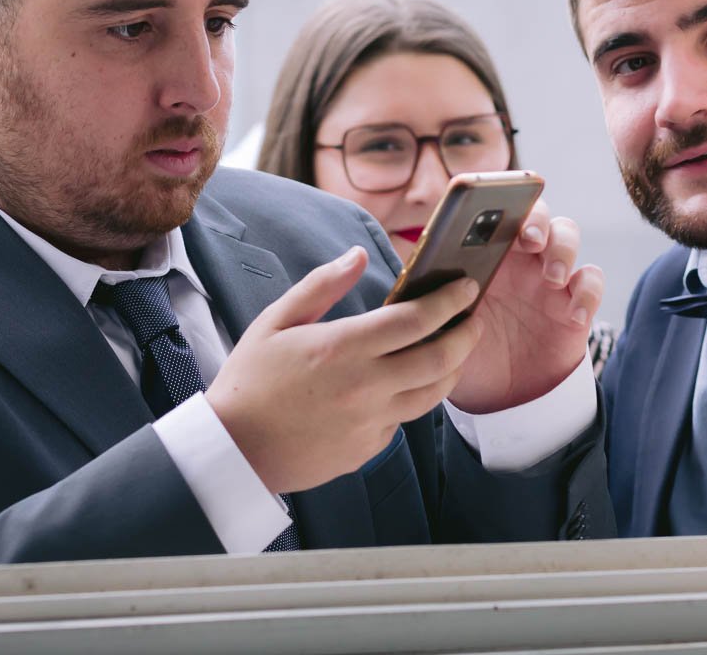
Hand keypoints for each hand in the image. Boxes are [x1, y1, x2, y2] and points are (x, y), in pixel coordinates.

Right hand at [206, 246, 484, 494]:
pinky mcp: (368, 449)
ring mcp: (370, 422)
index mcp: (343, 348)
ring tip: (456, 350)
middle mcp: (365, 386)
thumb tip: (357, 254)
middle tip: (474, 318)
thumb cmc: (250, 380)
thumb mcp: (276, 321)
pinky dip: (412, 398)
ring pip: (432, 394)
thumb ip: (322, 285)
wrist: (232, 451)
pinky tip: (407, 384)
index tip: (466, 287)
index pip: (416, 319)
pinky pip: (403, 420)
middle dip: (467, 334)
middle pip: (440, 359)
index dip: (449, 300)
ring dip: (453, 369)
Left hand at [448, 200, 603, 413]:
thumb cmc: (466, 350)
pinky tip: (573, 315)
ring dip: (563, 249)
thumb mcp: (443, 324)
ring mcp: (551, 278)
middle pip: (539, 215)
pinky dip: (588, 293)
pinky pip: (591, 282)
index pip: (496, 212)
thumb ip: (435, 297)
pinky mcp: (575, 304)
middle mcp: (521, 258)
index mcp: (486, 254)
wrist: (497, 396)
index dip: (501, 203)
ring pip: (568, 236)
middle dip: (537, 219)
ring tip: (553, 276)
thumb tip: (420, 275)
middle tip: (529, 240)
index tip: (496, 213)